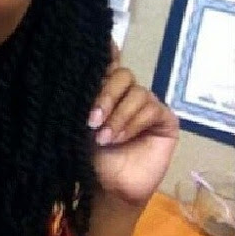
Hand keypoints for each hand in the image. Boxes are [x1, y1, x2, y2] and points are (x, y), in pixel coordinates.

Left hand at [88, 43, 178, 206]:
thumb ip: (78, 99)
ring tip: (103, 137)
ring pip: (136, 92)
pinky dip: (131, 123)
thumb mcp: (76, 123)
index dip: (104, 52)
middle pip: (121, 74)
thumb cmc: (88, 154)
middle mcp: (126, 91)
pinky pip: (150, 109)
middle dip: (105, 95)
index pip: (107, 60)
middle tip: (91, 119)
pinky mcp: (164, 119)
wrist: (106, 187)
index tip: (96, 48)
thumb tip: (70, 72)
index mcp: (103, 86)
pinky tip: (118, 138)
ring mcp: (146, 103)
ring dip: (117, 114)